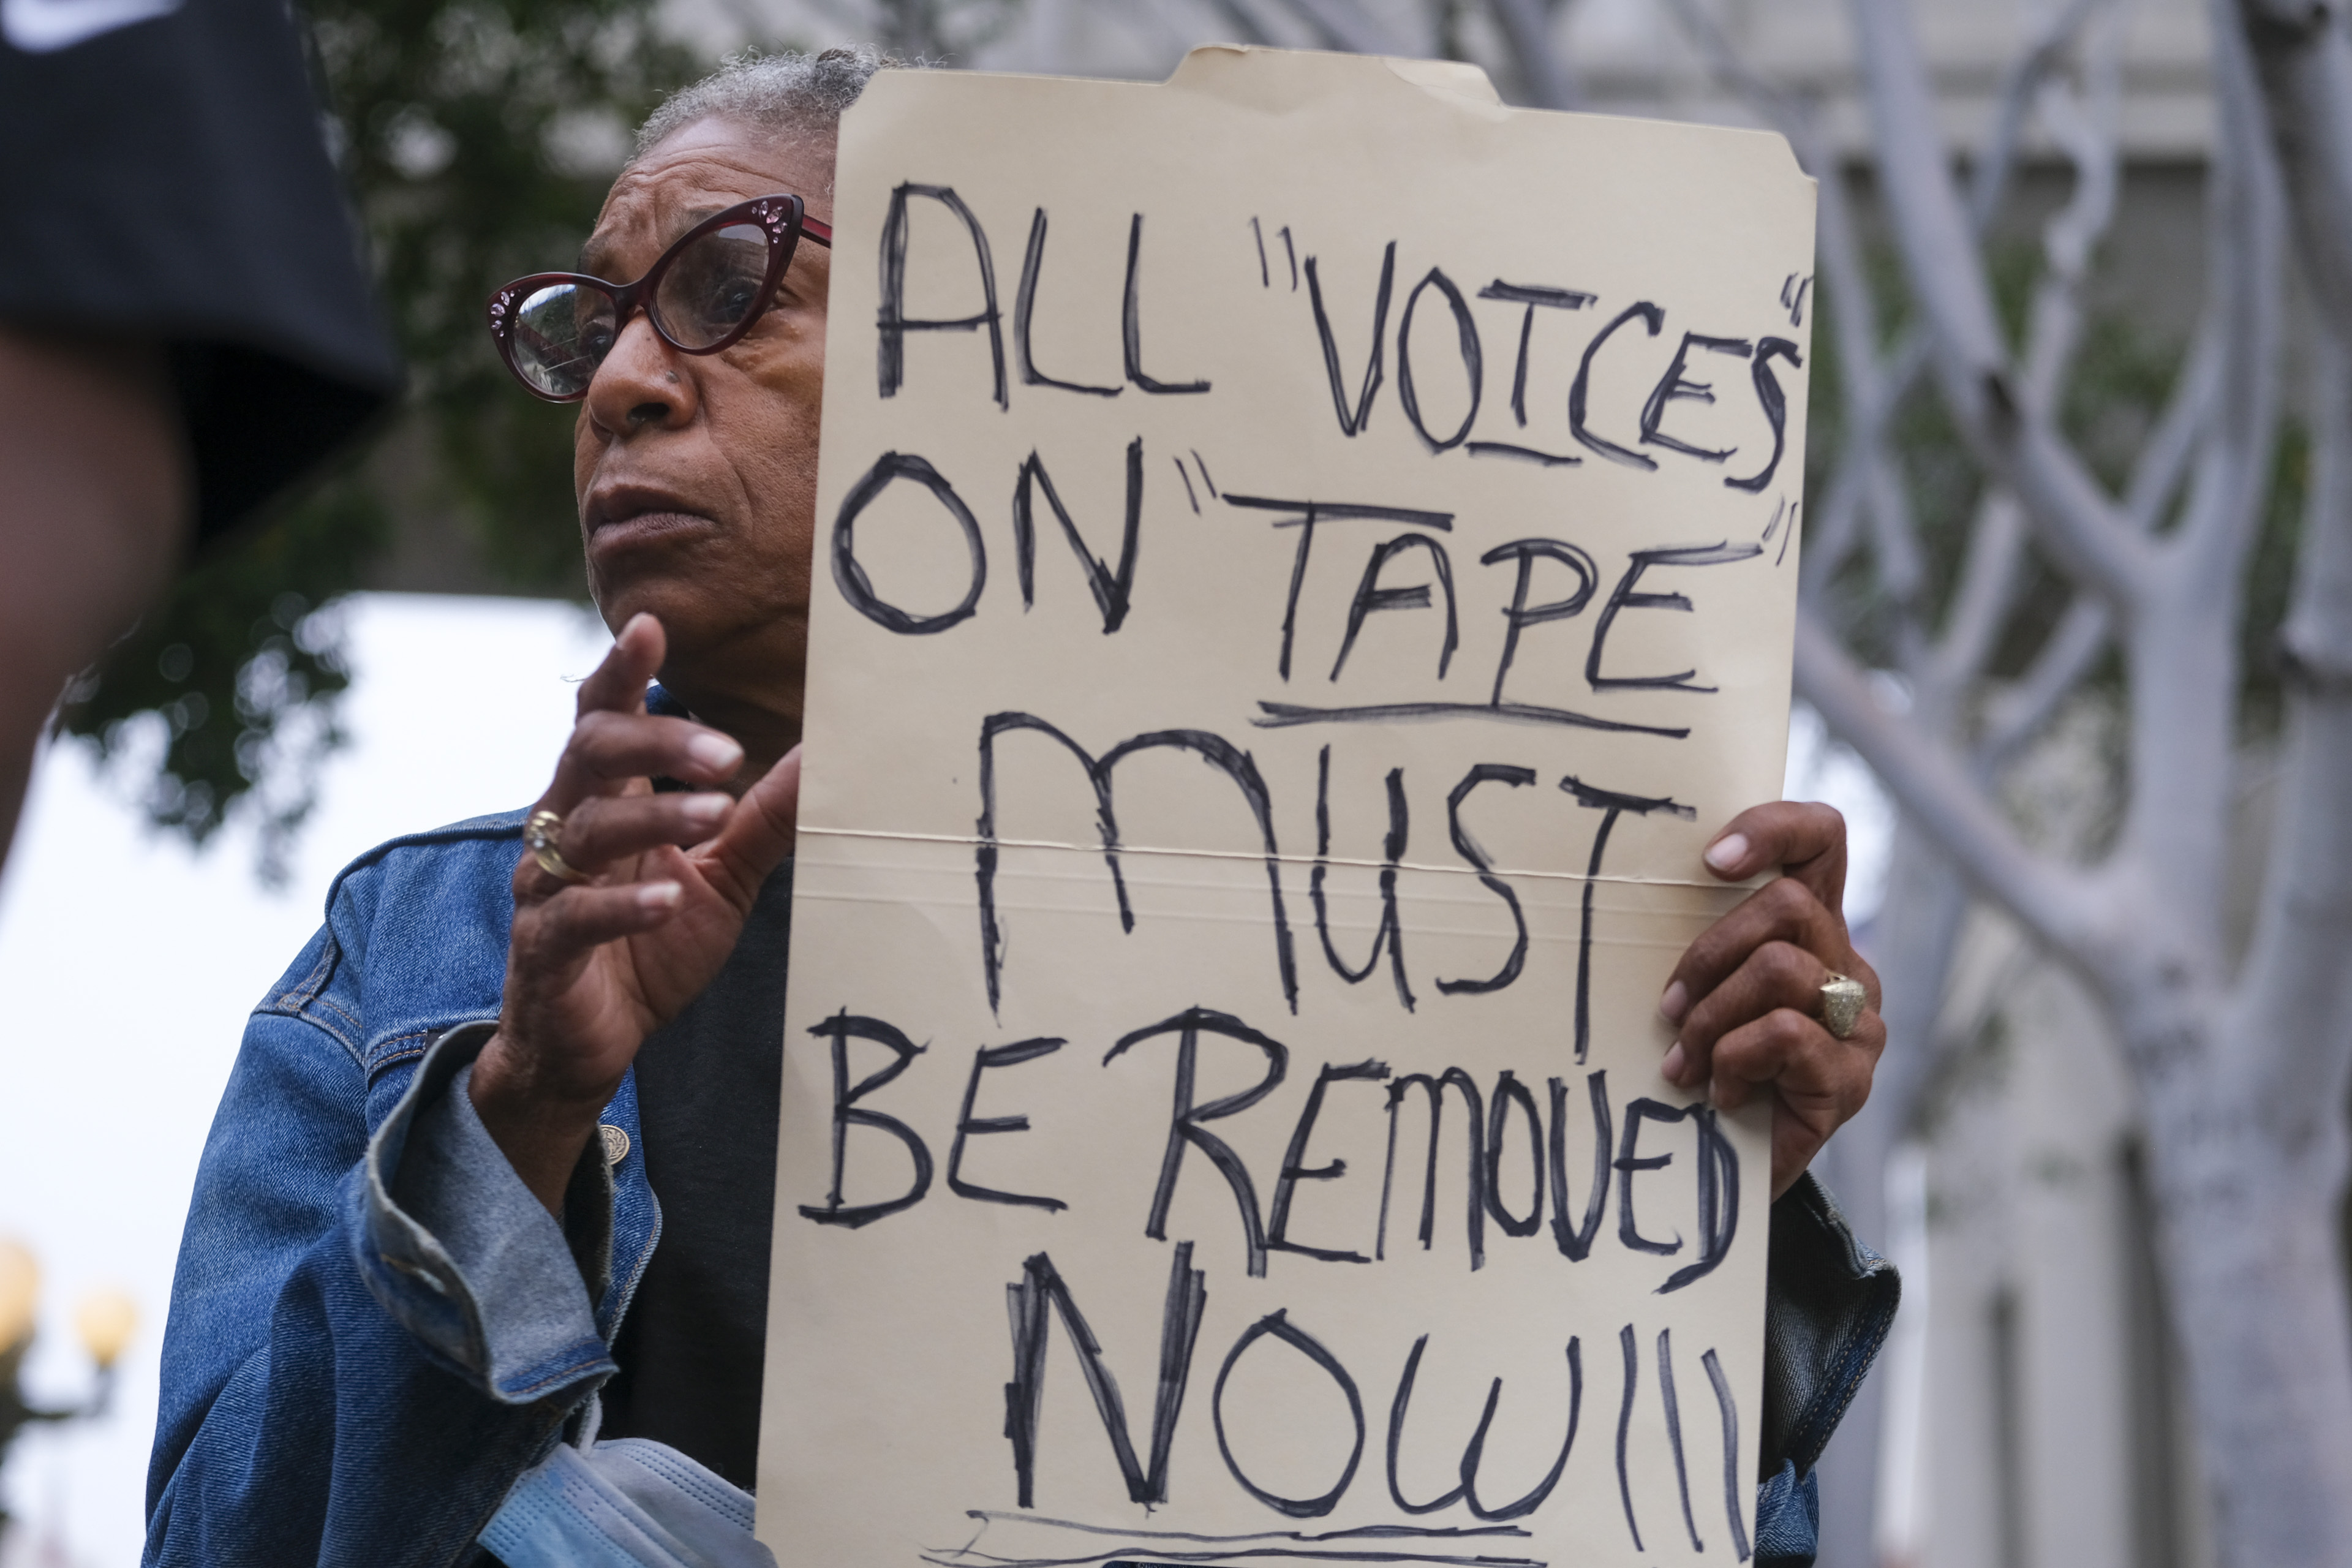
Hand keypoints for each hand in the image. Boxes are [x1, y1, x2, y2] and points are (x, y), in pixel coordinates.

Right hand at [469, 613, 800, 1210]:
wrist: (590, 1041)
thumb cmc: (652, 943)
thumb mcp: (724, 875)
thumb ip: (763, 817)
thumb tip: (824, 755)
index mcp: (604, 796)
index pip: (604, 716)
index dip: (621, 671)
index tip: (651, 626)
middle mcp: (565, 826)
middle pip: (592, 752)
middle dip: (658, 740)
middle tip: (729, 751)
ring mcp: (547, 886)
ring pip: (586, 828)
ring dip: (653, 815)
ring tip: (715, 812)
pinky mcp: (545, 948)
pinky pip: (574, 915)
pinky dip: (623, 905)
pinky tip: (669, 898)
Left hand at [1656, 801, 1882, 1200]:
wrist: (1722, 1174)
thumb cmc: (1700, 1066)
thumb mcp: (1696, 989)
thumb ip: (1695, 939)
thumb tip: (1622, 889)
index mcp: (1809, 927)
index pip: (1821, 840)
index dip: (1772, 829)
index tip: (1709, 860)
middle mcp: (1846, 963)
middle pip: (1789, 905)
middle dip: (1710, 954)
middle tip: (1669, 1008)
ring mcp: (1858, 1023)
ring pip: (1781, 969)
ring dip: (1712, 1018)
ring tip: (1684, 1064)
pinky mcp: (1851, 1079)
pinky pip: (1785, 1035)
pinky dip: (1735, 1061)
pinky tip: (1720, 1095)